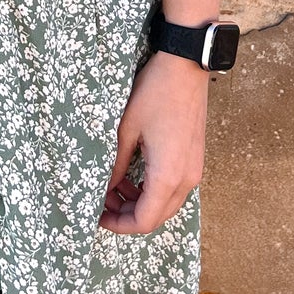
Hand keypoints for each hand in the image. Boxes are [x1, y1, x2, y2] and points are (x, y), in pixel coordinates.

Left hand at [99, 50, 209, 234]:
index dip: (119, 225)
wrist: (185, 67)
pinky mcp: (194, 159)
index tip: (98, 216)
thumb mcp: (126, 130)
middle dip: (128, 215)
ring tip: (114, 185)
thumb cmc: (154, 93)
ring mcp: (194, 169)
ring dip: (140, 202)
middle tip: (102, 201)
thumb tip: (104, 188)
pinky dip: (152, 189)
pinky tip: (133, 174)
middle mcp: (186, 179)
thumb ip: (116, 164)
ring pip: (166, 204)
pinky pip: (174, 187)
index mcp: (168, 175)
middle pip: (157, 217)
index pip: (144, 221)